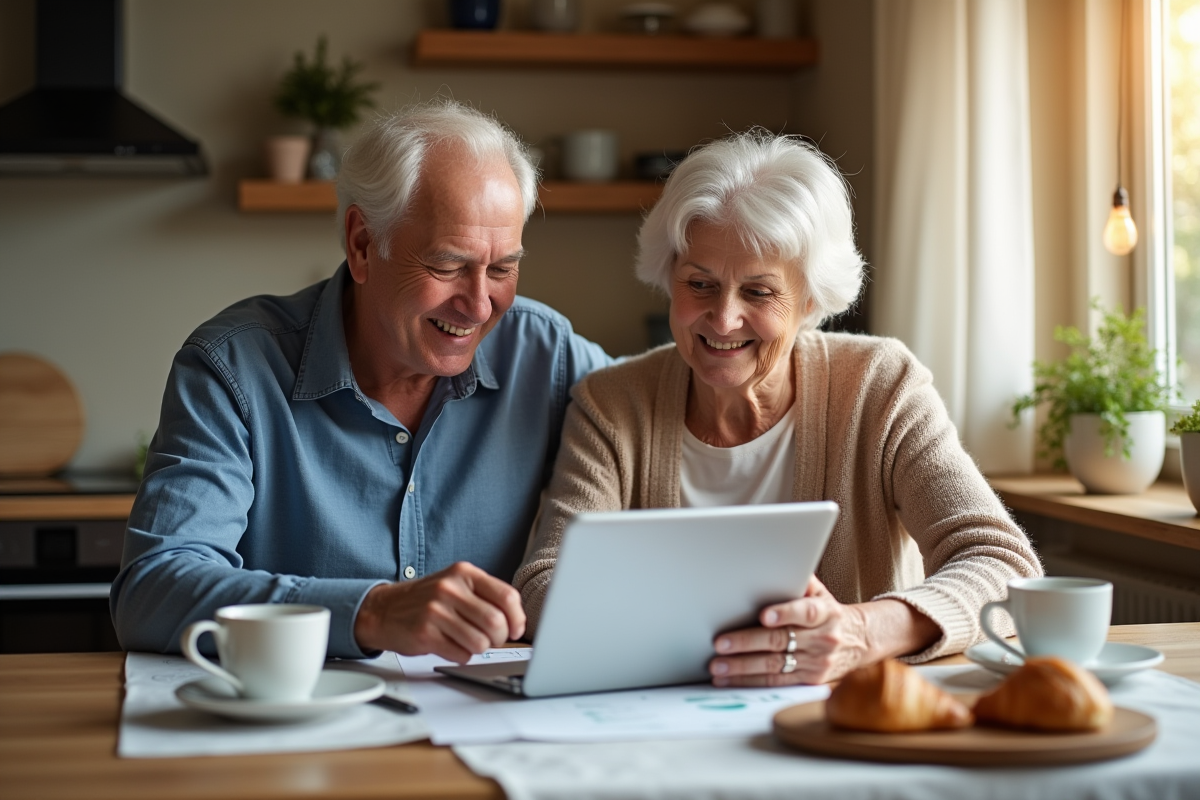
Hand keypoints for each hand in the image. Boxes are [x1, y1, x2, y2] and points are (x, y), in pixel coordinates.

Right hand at [353, 562, 525, 662]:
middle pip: (496, 622)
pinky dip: (462, 656)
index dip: (517, 618)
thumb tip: (517, 621)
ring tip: (468, 642)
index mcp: (463, 573)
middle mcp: (450, 589)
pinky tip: (451, 646)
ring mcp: (436, 611)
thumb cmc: (427, 600)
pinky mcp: (425, 634)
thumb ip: (486, 596)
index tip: (516, 629)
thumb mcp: (456, 585)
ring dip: (479, 649)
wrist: (383, 609)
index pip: (507, 596)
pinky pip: (461, 655)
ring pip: (480, 642)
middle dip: (499, 638)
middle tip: (491, 640)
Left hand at [708, 577, 939, 685]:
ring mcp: (817, 663)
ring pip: (775, 666)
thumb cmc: (827, 612)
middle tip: (720, 643)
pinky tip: (730, 679)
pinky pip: (776, 682)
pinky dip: (750, 681)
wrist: (858, 640)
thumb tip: (771, 562)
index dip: (785, 613)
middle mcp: (823, 638)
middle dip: (747, 642)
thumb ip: (798, 579)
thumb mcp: (819, 592)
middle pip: (780, 641)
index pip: (805, 612)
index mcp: (826, 612)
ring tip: (718, 665)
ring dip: (742, 667)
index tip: (763, 615)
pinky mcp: (810, 681)